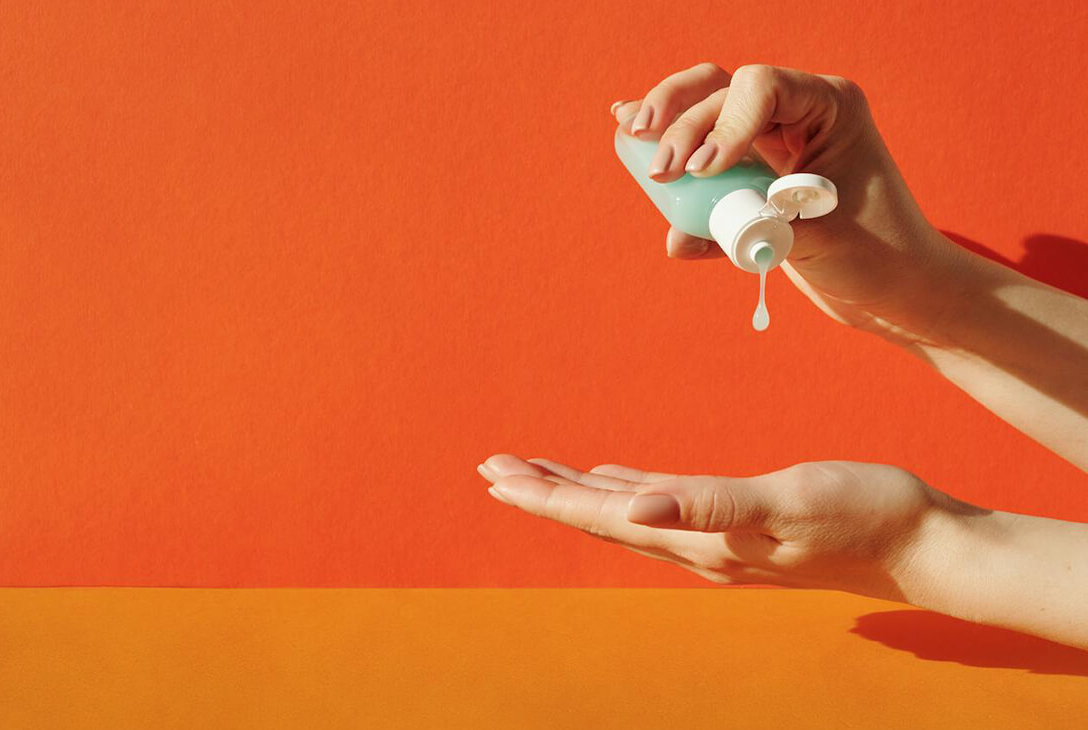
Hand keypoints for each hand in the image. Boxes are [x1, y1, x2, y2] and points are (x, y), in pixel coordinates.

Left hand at [477, 453, 971, 601]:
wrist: (920, 543)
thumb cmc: (864, 515)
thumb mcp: (787, 500)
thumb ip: (710, 504)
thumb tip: (637, 507)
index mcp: (700, 537)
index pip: (603, 515)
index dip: (546, 498)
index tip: (495, 477)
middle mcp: (698, 544)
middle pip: (601, 517)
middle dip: (544, 494)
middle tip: (491, 469)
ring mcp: (717, 537)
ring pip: (627, 511)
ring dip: (577, 492)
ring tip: (535, 474)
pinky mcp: (738, 523)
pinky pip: (663, 505)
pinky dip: (627, 490)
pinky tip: (615, 481)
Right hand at [611, 63, 972, 343]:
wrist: (897, 288)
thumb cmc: (877, 255)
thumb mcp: (814, 236)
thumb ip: (746, 229)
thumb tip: (675, 238)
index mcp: (829, 106)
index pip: (760, 86)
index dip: (723, 122)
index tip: (705, 171)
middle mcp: (798, 112)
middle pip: (721, 89)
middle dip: (680, 123)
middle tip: (657, 168)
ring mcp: (774, 140)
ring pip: (707, 107)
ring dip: (668, 122)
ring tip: (629, 134)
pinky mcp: (756, 173)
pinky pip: (707, 152)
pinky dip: (673, 146)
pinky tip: (631, 136)